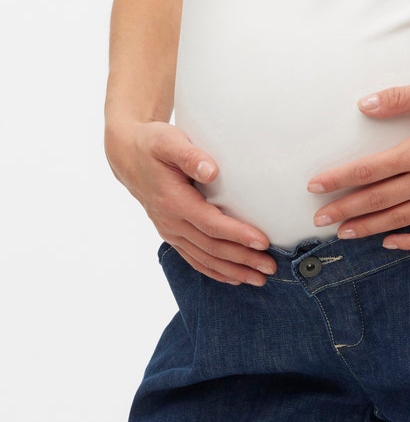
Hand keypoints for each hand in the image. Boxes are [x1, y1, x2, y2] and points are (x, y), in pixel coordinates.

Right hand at [106, 120, 275, 285]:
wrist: (128, 155)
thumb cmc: (152, 145)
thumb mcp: (168, 141)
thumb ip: (190, 156)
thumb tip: (211, 170)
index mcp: (173, 201)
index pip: (211, 224)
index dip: (237, 235)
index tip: (262, 242)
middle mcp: (170, 222)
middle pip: (211, 248)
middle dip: (243, 259)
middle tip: (270, 267)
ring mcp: (170, 231)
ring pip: (204, 258)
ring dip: (233, 271)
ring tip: (260, 279)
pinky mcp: (171, 234)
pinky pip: (194, 258)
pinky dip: (214, 271)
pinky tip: (234, 277)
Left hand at [306, 77, 409, 249]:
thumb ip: (400, 97)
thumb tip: (364, 104)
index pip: (370, 169)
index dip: (339, 179)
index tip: (314, 186)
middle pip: (378, 199)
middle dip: (344, 209)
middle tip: (317, 219)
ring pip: (399, 219)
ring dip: (367, 227)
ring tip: (342, 233)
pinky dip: (408, 241)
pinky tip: (390, 241)